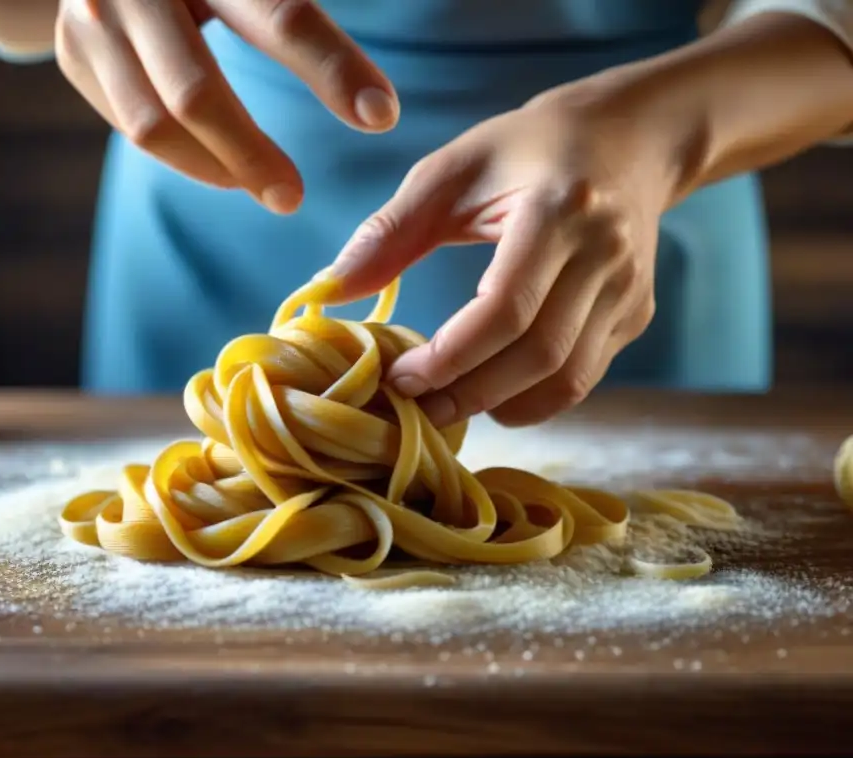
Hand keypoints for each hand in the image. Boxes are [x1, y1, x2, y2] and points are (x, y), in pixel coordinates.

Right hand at [55, 0, 398, 212]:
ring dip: (214, 168)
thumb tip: (377, 99)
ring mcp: (94, 18)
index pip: (280, 16)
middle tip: (294, 198)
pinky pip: (131, 126)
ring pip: (153, 124)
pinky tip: (219, 163)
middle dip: (251, 155)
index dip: (332, 70)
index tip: (381, 116)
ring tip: (266, 187)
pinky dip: (183, 156)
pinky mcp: (74, 54)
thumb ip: (289, 17)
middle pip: (196, 93)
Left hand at [323, 85, 678, 427]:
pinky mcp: (638, 313)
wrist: (630, 138)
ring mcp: (629, 290)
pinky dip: (536, 398)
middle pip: (540, 355)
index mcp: (559, 210)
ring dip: (505, 406)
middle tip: (419, 408)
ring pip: (570, 379)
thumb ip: (390, 232)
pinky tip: (494, 391)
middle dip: (472, 393)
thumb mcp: (452, 171)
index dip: (451, 357)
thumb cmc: (527, 149)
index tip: (401, 378)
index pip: (506, 308)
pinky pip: (585, 376)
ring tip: (451, 405)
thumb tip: (330, 290)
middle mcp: (605, 255)